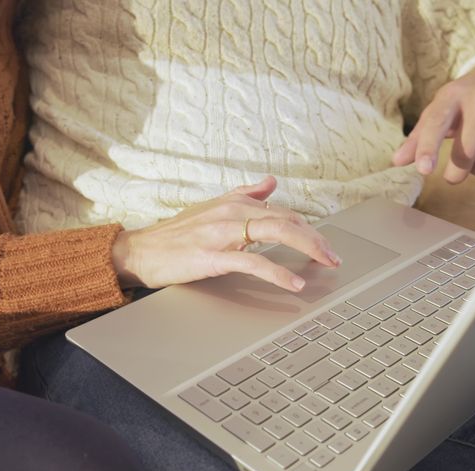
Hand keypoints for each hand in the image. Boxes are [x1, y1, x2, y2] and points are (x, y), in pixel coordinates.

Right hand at [112, 177, 341, 291]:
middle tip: (334, 256)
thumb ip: (243, 194)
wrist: (140, 251)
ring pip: (277, 233)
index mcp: (234, 202)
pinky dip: (278, 273)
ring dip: (308, 249)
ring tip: (325, 264)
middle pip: (287, 219)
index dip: (309, 228)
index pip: (283, 212)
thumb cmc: (175, 234)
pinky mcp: (213, 256)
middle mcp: (231, 212)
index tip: (325, 244)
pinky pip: (253, 262)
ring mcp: (222, 233)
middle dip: (316, 238)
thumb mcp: (211, 207)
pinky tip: (294, 284)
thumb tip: (271, 182)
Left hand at [393, 62, 474, 186]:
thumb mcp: (441, 109)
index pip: (437, 122)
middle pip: (466, 151)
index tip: (424, 170)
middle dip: (456, 173)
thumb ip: (420, 136)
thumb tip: (397, 162)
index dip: (429, 148)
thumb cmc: (467, 99)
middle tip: (453, 175)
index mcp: (454, 94)